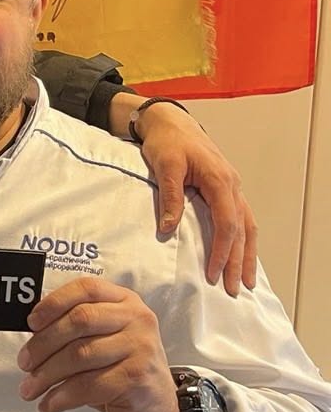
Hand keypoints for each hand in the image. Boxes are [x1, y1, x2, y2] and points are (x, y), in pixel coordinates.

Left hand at [17, 277, 185, 411]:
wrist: (157, 408)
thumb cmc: (122, 370)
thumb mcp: (105, 339)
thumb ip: (77, 328)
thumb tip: (31, 331)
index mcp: (124, 301)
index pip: (86, 288)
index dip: (54, 303)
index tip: (31, 323)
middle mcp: (136, 319)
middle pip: (78, 321)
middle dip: (43, 344)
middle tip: (24, 363)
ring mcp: (140, 347)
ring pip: (79, 355)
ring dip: (46, 375)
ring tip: (30, 389)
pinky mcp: (136, 378)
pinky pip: (87, 385)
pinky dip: (61, 397)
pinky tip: (49, 405)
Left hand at [128, 100, 257, 295]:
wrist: (170, 122)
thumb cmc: (167, 141)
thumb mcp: (165, 166)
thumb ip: (169, 198)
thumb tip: (168, 229)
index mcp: (220, 180)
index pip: (226, 224)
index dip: (222, 252)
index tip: (215, 274)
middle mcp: (232, 185)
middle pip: (242, 230)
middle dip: (239, 261)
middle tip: (234, 289)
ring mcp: (232, 187)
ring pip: (247, 226)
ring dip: (247, 254)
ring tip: (246, 280)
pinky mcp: (225, 189)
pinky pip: (241, 218)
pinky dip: (244, 240)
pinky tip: (242, 255)